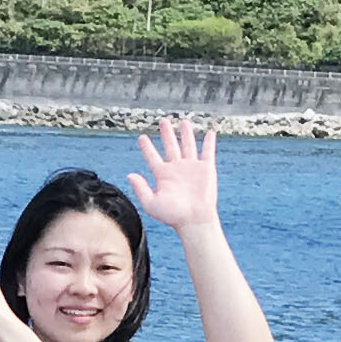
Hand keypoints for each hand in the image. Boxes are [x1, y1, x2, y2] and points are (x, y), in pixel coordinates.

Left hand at [125, 115, 220, 233]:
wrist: (194, 220)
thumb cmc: (172, 215)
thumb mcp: (151, 203)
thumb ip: (140, 188)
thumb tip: (130, 175)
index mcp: (163, 175)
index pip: (152, 157)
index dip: (147, 147)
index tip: (142, 137)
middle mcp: (176, 168)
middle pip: (170, 146)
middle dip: (167, 133)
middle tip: (163, 121)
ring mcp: (192, 167)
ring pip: (188, 145)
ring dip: (186, 133)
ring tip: (183, 121)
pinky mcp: (206, 169)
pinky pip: (208, 152)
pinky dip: (209, 142)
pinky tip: (210, 132)